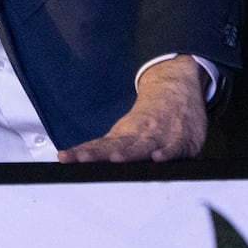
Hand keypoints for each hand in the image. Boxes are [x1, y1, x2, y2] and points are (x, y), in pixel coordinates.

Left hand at [58, 55, 207, 163]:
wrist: (175, 88)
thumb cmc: (149, 117)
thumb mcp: (127, 130)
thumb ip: (106, 147)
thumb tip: (73, 159)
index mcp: (123, 134)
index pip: (99, 146)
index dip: (84, 152)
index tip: (65, 157)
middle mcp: (138, 135)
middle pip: (116, 147)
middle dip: (100, 155)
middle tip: (83, 159)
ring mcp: (159, 137)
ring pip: (142, 147)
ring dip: (130, 153)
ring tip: (116, 159)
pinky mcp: (182, 141)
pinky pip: (174, 148)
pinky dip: (167, 153)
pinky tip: (159, 158)